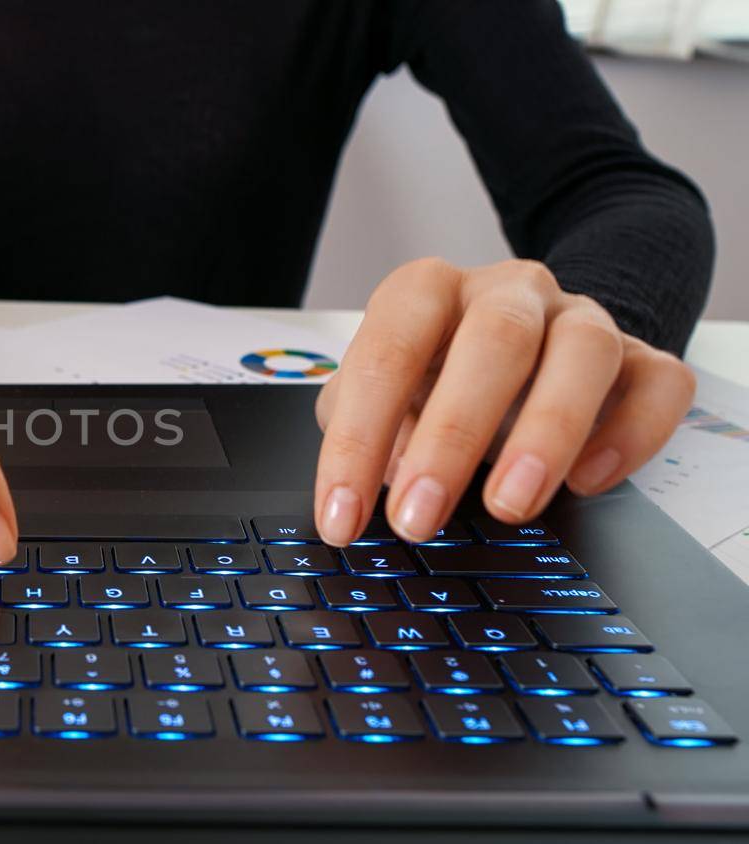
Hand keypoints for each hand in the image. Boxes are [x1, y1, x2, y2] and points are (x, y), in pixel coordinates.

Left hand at [313, 258, 694, 545]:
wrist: (525, 339)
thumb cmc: (435, 371)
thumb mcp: (384, 394)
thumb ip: (365, 425)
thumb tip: (373, 479)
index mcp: (427, 291)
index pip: (387, 353)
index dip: (357, 439)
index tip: (342, 516)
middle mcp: (507, 292)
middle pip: (493, 340)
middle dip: (450, 437)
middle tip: (418, 519)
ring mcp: (580, 317)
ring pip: (584, 350)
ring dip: (546, 433)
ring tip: (509, 507)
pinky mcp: (642, 356)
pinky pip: (657, 383)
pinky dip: (629, 435)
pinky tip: (588, 481)